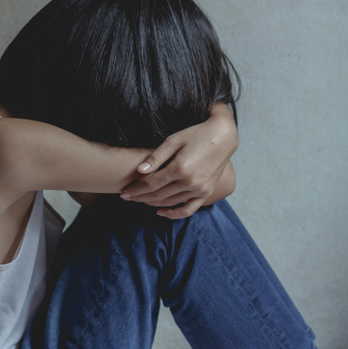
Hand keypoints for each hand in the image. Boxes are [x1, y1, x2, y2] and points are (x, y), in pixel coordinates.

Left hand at [120, 104, 237, 218]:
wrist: (223, 137)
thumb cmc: (196, 134)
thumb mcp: (174, 140)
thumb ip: (156, 157)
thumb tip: (139, 171)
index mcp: (180, 167)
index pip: (151, 184)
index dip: (136, 190)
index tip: (124, 192)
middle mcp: (190, 181)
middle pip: (158, 195)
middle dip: (140, 198)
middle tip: (127, 197)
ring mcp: (199, 189)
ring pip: (170, 203)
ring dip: (153, 204)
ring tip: (140, 201)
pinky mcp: (206, 192)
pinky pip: (188, 209)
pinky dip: (174, 214)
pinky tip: (161, 212)